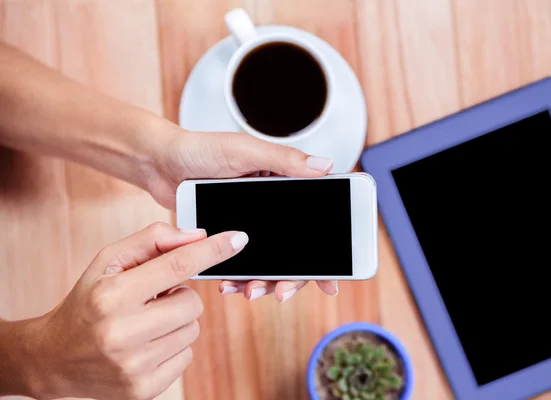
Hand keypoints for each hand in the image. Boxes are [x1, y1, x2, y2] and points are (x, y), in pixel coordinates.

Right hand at [18, 222, 246, 399]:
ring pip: (192, 330)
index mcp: (112, 294)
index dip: (212, 250)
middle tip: (151, 300)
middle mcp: (122, 332)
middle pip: (193, 302)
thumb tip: (198, 237)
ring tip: (144, 323)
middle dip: (179, 296)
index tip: (238, 239)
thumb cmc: (87, 301)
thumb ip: (152, 242)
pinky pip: (186, 356)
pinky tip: (145, 345)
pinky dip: (172, 346)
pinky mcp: (143, 389)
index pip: (177, 265)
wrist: (54, 358)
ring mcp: (134, 366)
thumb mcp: (107, 261)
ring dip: (176, 321)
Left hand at [142, 128, 338, 301]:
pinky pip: (240, 263)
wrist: (161, 162)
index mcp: (285, 185)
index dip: (326, 252)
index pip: (315, 223)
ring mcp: (250, 225)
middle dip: (292, 277)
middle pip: (295, 252)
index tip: (331, 278)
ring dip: (264, 281)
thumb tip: (326, 167)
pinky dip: (238, 277)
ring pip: (268, 262)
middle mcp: (272, 209)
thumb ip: (285, 161)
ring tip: (250, 291)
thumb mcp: (247, 151)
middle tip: (282, 292)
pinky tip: (231, 284)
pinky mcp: (227, 236)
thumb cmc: (202, 148)